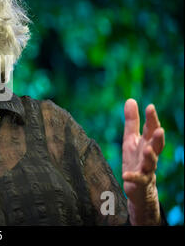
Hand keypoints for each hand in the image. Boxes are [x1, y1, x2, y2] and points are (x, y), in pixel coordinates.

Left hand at [122, 99, 164, 224]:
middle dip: (157, 138)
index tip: (150, 107)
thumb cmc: (136, 159)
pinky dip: (132, 177)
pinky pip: (137, 180)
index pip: (151, 129)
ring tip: (147, 149)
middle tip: (159, 129)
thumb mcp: (131, 139)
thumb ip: (132, 121)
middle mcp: (149, 155)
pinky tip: (126, 175)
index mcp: (147, 143)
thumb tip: (131, 100)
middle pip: (156, 146)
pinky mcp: (138, 182)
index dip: (152, 119)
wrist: (139, 187)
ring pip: (151, 163)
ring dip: (150, 156)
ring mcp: (146, 169)